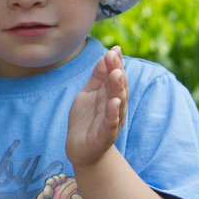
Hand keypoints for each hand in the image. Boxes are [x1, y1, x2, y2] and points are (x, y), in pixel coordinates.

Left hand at [66, 47, 127, 168]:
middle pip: (118, 87)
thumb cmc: (86, 119)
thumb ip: (97, 78)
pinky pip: (111, 123)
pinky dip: (113, 113)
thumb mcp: (89, 94)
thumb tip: (105, 56)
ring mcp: (112, 121)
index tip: (115, 49)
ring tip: (117, 74)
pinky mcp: (105, 135)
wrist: (81, 149)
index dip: (115, 63)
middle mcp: (115, 106)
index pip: (114, 76)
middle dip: (117, 71)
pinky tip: (114, 102)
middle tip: (114, 56)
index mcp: (110, 95)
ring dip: (118, 88)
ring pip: (118, 102)